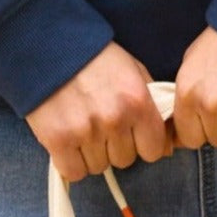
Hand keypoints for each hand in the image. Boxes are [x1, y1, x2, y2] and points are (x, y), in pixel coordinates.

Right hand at [25, 43, 170, 179]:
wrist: (49, 45)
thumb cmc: (94, 59)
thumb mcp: (133, 72)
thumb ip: (152, 106)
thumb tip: (167, 147)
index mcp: (138, 102)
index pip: (154, 150)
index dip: (142, 145)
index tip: (131, 135)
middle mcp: (115, 119)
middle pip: (125, 160)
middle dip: (114, 146)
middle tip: (99, 123)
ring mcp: (86, 131)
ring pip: (99, 167)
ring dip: (91, 153)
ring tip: (81, 126)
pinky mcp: (59, 139)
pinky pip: (74, 171)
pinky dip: (71, 162)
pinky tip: (68, 141)